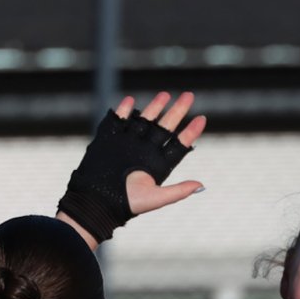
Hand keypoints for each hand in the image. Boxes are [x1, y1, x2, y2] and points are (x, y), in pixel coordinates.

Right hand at [56, 90, 205, 243]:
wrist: (98, 202)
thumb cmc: (128, 203)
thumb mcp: (156, 198)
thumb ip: (178, 191)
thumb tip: (201, 186)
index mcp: (158, 164)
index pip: (179, 144)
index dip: (190, 132)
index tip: (202, 118)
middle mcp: (146, 152)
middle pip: (165, 127)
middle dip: (177, 111)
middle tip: (189, 95)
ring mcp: (129, 144)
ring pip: (145, 120)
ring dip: (155, 107)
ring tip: (165, 94)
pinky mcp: (111, 140)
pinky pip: (119, 120)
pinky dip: (123, 110)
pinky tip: (131, 100)